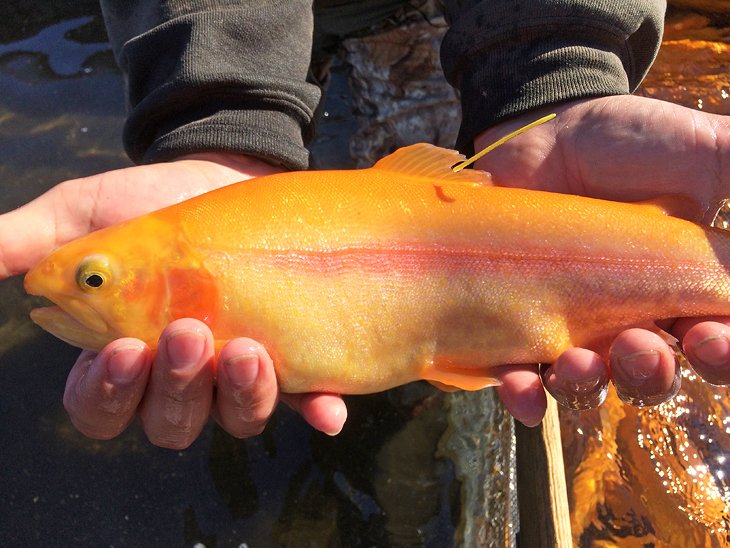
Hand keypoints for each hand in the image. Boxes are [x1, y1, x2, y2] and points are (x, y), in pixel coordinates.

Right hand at [0, 153, 346, 446]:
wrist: (227, 174)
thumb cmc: (150, 201)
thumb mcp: (85, 213)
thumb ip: (32, 241)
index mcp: (122, 354)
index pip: (101, 405)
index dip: (107, 392)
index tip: (122, 346)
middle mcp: (179, 377)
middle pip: (169, 422)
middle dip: (176, 388)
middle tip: (189, 333)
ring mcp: (235, 372)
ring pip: (233, 419)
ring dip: (240, 397)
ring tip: (246, 351)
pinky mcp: (289, 355)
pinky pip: (301, 398)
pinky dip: (313, 409)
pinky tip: (327, 409)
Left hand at [474, 95, 729, 424]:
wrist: (545, 131)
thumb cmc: (629, 142)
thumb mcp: (706, 153)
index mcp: (683, 290)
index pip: (715, 346)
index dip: (721, 356)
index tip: (710, 338)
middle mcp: (629, 317)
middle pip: (650, 377)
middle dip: (651, 373)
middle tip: (640, 344)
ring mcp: (570, 323)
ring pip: (586, 383)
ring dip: (587, 385)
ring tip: (578, 363)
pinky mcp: (519, 321)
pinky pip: (521, 373)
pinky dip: (524, 393)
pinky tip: (523, 389)